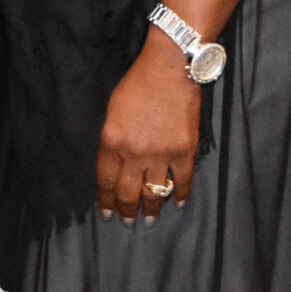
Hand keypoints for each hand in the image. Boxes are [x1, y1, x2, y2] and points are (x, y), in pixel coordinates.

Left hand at [96, 30, 201, 221]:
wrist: (169, 69)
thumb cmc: (137, 86)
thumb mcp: (112, 112)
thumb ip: (113, 141)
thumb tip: (117, 165)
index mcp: (112, 142)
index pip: (105, 181)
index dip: (106, 201)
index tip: (108, 213)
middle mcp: (134, 153)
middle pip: (128, 192)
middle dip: (126, 211)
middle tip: (128, 222)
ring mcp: (161, 154)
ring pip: (154, 193)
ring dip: (151, 210)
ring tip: (149, 220)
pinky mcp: (184, 151)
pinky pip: (182, 182)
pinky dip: (180, 196)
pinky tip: (178, 204)